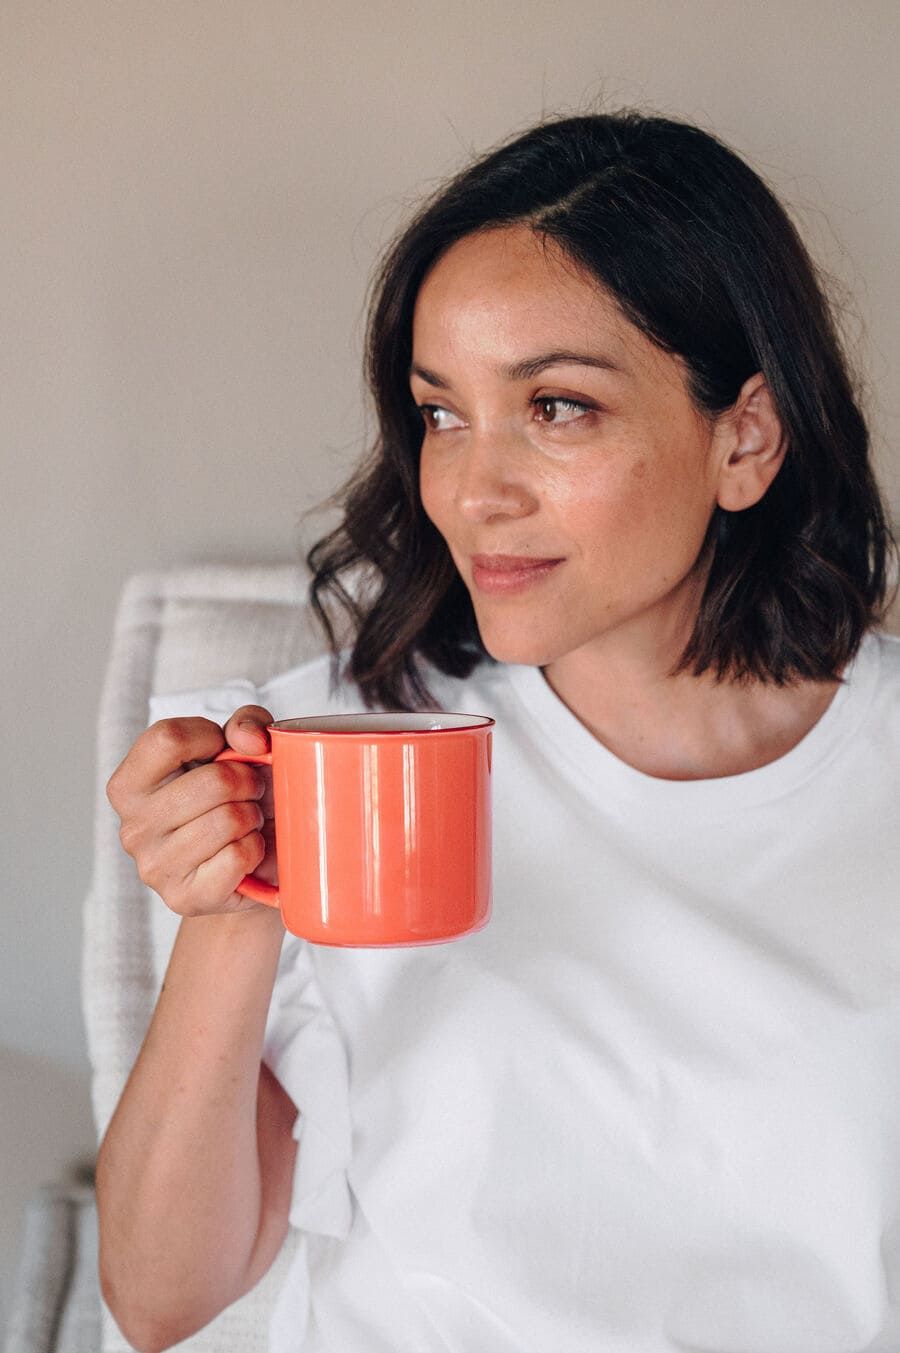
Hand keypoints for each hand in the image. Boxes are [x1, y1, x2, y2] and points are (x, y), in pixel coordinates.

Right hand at [106, 705, 277, 917]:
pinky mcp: (184, 897)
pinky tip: (245, 851)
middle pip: (213, 781)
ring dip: (253, 817)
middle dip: (248, 781)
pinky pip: (238, 857)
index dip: (210, 737)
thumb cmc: (237, 798)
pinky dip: (256, 849)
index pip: (168, 738)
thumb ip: (246, 724)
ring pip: (229, 820)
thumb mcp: (240, 748)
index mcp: (129, 784)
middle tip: (249, 793)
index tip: (222, 752)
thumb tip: (249, 739)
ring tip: (246, 822)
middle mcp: (132, 827)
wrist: (249, 866)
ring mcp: (154, 866)